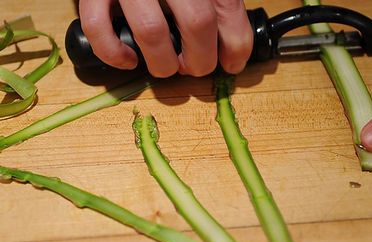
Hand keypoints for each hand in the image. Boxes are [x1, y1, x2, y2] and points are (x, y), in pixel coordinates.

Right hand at [79, 0, 252, 76]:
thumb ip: (218, 1)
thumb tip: (231, 50)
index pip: (227, 7)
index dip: (236, 46)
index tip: (231, 64)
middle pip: (197, 22)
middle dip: (201, 60)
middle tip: (195, 67)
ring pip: (151, 31)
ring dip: (164, 64)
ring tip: (166, 66)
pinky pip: (98, 26)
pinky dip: (114, 53)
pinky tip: (129, 60)